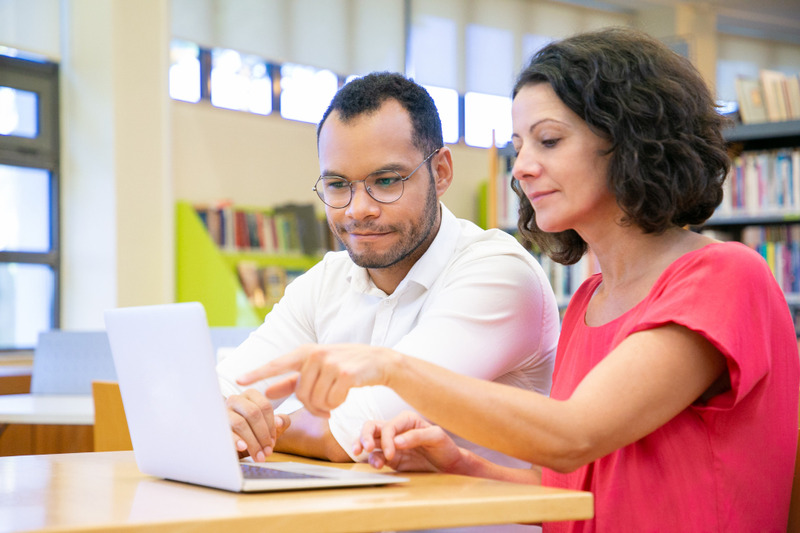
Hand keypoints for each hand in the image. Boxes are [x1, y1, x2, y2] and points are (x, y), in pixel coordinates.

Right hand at [226, 388, 290, 461]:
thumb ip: (281, 421)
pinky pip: (225, 432)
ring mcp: (223, 413)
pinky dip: (236, 440)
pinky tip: (243, 447)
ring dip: (253, 442)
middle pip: (253, 413)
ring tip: (259, 456)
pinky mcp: (215, 427)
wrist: (230, 445)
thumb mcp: (269, 428)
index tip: (272, 442)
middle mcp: (235, 400)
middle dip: (263, 435)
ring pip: (240, 423)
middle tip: (267, 452)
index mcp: (250, 396)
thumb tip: (280, 421)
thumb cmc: (253, 433)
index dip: (271, 426)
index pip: (265, 406)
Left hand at [236, 344, 400, 417]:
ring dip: (326, 407)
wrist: (379, 362)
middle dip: (312, 406)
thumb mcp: (317, 368)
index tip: (239, 381)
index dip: (258, 374)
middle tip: (325, 405)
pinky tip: (345, 395)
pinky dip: (338, 404)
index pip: (277, 364)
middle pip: (301, 395)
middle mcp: (315, 355)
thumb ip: (292, 380)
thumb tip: (267, 390)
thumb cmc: (346, 366)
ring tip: (335, 398)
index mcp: (305, 352)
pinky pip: (332, 402)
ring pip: (316, 401)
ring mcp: (330, 363)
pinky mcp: (344, 374)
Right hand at [355, 411, 467, 473]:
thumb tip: (396, 441)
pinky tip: (376, 466)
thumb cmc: (445, 447)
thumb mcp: (437, 438)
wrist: (449, 465)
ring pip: (370, 440)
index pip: (388, 427)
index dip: (386, 440)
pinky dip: (371, 460)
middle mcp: (396, 430)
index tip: (390, 454)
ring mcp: (392, 444)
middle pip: (371, 427)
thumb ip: (417, 436)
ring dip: (363, 447)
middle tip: (365, 448)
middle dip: (364, 436)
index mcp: (407, 420)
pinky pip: (376, 456)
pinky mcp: (391, 458)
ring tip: (364, 458)